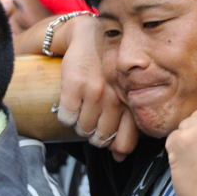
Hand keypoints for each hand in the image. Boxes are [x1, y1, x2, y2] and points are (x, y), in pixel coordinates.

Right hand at [57, 16, 138, 160]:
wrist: (89, 38)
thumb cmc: (106, 68)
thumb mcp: (122, 94)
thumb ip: (125, 125)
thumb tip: (120, 156)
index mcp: (130, 101)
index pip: (124, 141)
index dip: (113, 145)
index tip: (108, 138)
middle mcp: (115, 96)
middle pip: (100, 138)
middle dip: (93, 134)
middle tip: (90, 118)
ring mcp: (95, 92)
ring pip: (83, 130)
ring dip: (79, 125)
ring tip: (81, 108)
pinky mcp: (74, 86)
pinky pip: (67, 118)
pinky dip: (66, 116)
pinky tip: (70, 102)